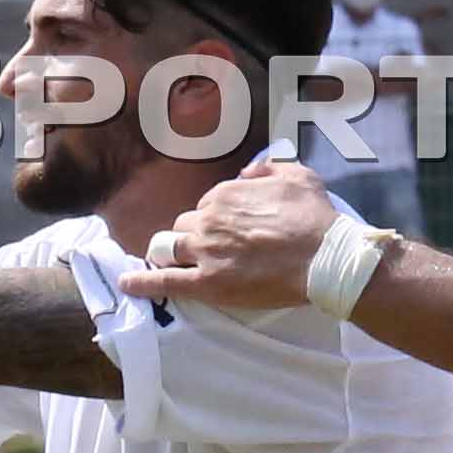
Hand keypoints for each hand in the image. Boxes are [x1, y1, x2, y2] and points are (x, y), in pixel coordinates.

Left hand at [116, 159, 344, 312]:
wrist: (324, 257)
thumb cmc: (315, 217)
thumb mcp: (297, 176)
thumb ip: (268, 169)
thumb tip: (247, 172)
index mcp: (225, 193)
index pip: (206, 205)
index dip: (217, 217)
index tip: (231, 227)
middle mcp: (208, 220)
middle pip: (185, 226)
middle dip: (194, 234)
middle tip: (214, 248)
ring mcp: (203, 252)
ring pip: (171, 248)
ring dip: (173, 253)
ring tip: (174, 262)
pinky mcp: (205, 283)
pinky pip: (164, 281)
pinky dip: (142, 282)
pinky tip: (127, 284)